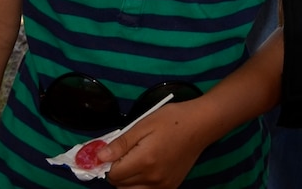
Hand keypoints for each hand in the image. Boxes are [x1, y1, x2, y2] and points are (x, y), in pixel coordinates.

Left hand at [96, 101, 212, 187]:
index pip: (113, 175)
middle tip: (126, 154)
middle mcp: (153, 178)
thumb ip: (121, 143)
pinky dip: (140, 185)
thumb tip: (99, 157)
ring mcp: (163, 186)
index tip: (115, 151)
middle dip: (117, 172)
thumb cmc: (173, 120)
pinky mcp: (171, 187)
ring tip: (136, 161)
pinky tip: (147, 169)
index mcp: (145, 160)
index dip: (109, 163)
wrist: (201, 125)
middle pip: (120, 186)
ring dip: (127, 181)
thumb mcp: (144, 124)